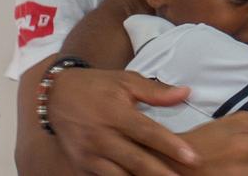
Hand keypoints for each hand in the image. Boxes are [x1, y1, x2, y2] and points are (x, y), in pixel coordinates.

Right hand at [49, 67, 196, 175]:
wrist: (55, 95)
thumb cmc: (96, 86)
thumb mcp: (125, 81)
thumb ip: (156, 92)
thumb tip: (186, 92)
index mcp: (115, 113)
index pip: (148, 132)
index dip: (171, 146)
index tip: (192, 157)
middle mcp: (101, 136)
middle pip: (136, 160)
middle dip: (161, 174)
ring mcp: (89, 154)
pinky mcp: (80, 166)